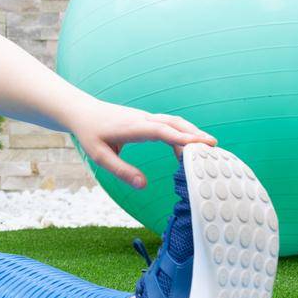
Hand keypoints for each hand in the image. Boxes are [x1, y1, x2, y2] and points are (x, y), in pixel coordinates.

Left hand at [65, 101, 217, 189]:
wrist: (83, 112)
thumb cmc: (90, 134)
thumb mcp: (99, 156)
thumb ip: (121, 171)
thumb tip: (143, 185)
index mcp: (132, 127)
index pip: (161, 131)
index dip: (182, 137)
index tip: (201, 144)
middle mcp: (142, 119)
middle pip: (174, 123)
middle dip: (194, 134)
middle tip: (214, 147)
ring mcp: (145, 117)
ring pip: (174, 122)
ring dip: (191, 132)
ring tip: (208, 149)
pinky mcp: (146, 120)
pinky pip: (169, 124)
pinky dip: (182, 133)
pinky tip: (188, 148)